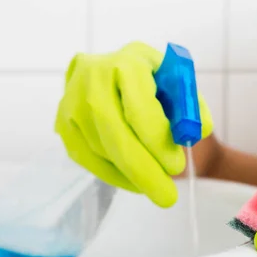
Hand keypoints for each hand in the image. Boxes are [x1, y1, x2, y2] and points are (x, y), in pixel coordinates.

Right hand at [54, 41, 213, 207]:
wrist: (122, 78)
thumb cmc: (158, 84)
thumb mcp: (182, 89)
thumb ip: (191, 108)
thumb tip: (194, 133)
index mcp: (128, 61)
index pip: (138, 106)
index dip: (156, 140)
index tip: (176, 166)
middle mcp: (93, 76)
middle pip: (113, 130)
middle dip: (142, 168)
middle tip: (166, 196)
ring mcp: (71, 100)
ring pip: (99, 147)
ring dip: (129, 173)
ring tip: (156, 185)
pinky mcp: (63, 122)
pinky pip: (85, 157)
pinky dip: (112, 175)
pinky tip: (135, 183)